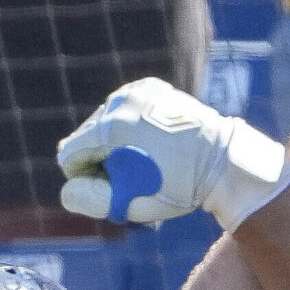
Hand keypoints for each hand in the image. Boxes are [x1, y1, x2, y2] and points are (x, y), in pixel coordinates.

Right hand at [58, 76, 289, 230]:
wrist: (221, 162)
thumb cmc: (177, 187)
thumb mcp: (131, 202)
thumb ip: (91, 199)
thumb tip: (68, 187)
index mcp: (110, 127)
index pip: (71, 154)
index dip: (87, 177)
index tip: (117, 185)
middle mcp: (120, 101)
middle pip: (87, 137)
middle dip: (102, 159)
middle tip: (139, 174)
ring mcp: (137, 90)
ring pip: (106, 122)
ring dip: (118, 143)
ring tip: (149, 158)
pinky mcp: (152, 87)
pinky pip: (127, 111)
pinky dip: (133, 127)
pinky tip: (154, 141)